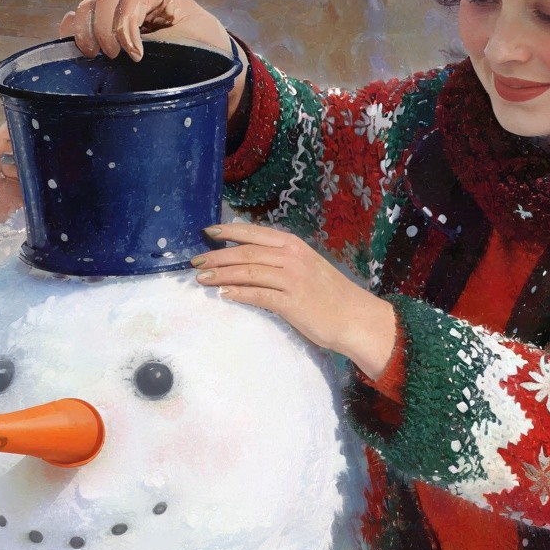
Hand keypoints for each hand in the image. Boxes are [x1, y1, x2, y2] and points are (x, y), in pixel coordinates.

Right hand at [60, 0, 232, 64]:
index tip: (135, 55)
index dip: (128, 21)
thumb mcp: (198, 43)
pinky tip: (80, 53)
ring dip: (84, 30)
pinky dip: (72, 34)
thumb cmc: (207, 53)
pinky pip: (75, 22)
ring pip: (87, 6)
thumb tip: (137, 57)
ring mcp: (115, 10)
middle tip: (113, 56)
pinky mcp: (101, 28)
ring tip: (94, 56)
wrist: (206, 66)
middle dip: (105, 26)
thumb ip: (170, 41)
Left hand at [195, 222, 401, 379]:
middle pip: (246, 252)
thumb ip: (280, 260)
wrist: (354, 317)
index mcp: (293, 245)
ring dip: (221, 275)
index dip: (228, 232)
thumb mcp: (306, 266)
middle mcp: (291, 257)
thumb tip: (250, 257)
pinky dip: (238, 294)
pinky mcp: (291, 302)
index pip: (254, 233)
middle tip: (195, 262)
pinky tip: (223, 295)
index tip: (207, 233)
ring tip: (201, 279)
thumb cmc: (329, 294)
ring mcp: (291, 279)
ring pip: (248, 271)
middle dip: (217, 256)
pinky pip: (258, 295)